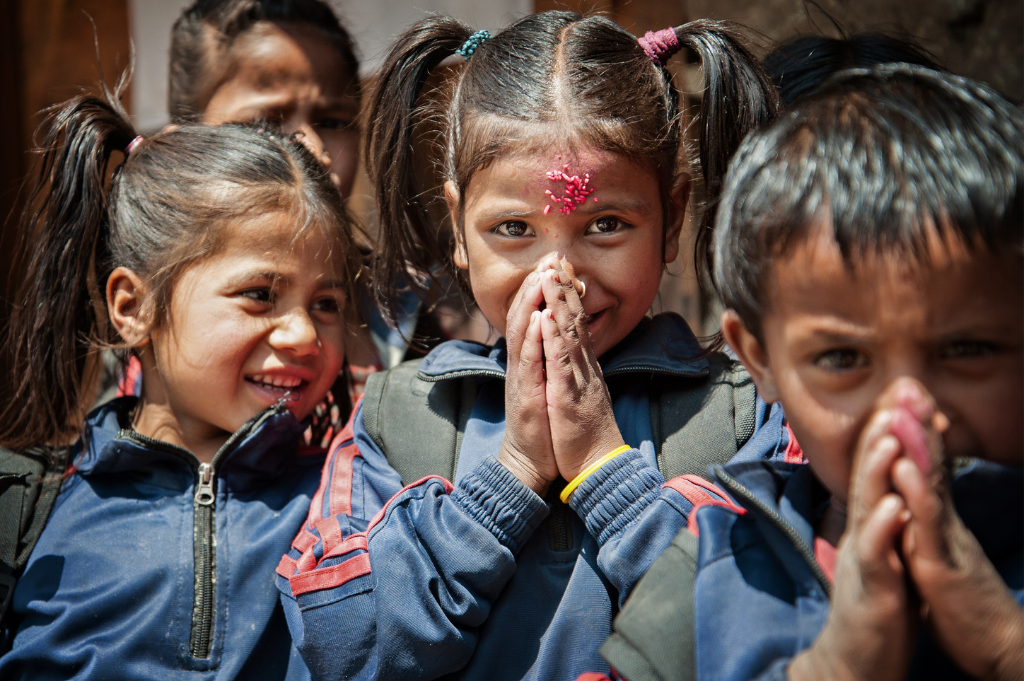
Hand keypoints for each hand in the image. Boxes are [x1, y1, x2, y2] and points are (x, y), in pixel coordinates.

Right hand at [499, 268, 557, 495]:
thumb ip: (546, 358)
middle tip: (548, 258)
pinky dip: (532, 339)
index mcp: (529, 360)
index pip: (532, 316)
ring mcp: (521, 379)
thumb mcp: (545, 384)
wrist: (531, 460)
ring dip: (530, 303)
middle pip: (523, 317)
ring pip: (522, 333)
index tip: (554, 263)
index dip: (540, 289)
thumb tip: (553, 335)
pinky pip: (528, 363)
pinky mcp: (526, 396)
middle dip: (535, 286)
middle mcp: (522, 364)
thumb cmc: (541, 424)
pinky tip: (537, 319)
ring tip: (540, 277)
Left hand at [537, 261, 623, 482]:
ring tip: (550, 274)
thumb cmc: (584, 433)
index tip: (560, 268)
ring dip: (558, 302)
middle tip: (557, 256)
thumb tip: (569, 351)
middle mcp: (582, 367)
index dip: (567, 294)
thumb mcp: (578, 393)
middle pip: (574, 319)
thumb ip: (575, 370)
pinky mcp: (568, 396)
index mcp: (581, 366)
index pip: (575, 323)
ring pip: (568, 333)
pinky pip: (560, 362)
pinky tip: (545, 318)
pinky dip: (552, 338)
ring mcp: (577, 379)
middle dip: (564, 286)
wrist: (596, 466)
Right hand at [789, 408, 914, 680]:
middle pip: (868, 474)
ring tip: (890, 435)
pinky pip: (874, 555)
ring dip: (876, 469)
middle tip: (893, 394)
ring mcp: (863, 559)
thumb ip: (887, 517)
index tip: (902, 393)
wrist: (855, 660)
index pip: (876, 468)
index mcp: (868, 524)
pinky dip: (882, 528)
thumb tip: (894, 482)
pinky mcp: (870, 589)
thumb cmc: (875, 605)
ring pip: (867, 506)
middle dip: (880, 433)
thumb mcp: (884, 552)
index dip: (888, 430)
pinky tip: (893, 505)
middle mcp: (860, 533)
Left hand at [889, 384, 1023, 680]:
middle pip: (930, 463)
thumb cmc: (960, 602)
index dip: (916, 432)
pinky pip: (926, 524)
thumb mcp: (936, 554)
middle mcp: (944, 521)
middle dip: (917, 423)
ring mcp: (945, 539)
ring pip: (928, 484)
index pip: (926, 467)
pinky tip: (900, 468)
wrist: (992, 646)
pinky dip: (913, 493)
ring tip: (900, 411)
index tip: (904, 396)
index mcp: (938, 519)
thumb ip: (923, 527)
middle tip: (906, 383)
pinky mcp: (941, 564)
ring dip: (914, 446)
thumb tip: (909, 502)